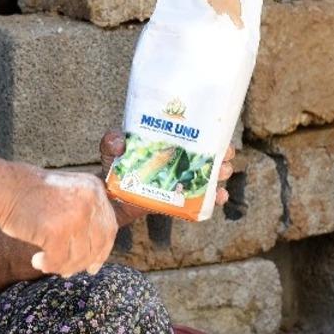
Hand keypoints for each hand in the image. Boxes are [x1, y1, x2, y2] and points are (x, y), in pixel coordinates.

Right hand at [0, 168, 117, 277]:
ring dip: (63, 266)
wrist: (6, 188)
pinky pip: (59, 260)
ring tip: (47, 264)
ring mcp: (74, 215)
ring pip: (79, 256)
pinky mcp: (56, 230)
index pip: (109, 227)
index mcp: (95, 189)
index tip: (93, 266)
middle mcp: (89, 200)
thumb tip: (97, 256)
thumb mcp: (69, 193)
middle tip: (68, 271)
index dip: (102, 251)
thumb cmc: (33, 195)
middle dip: (83, 263)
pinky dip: (49, 265)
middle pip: (98, 244)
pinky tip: (37, 261)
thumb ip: (87, 215)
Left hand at [99, 129, 236, 225]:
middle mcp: (178, 161)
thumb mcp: (110, 150)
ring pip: (208, 175)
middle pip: (208, 155)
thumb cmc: (112, 167)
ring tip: (222, 173)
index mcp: (168, 144)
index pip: (193, 135)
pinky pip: (201, 200)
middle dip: (221, 154)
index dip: (211, 133)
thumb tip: (118, 140)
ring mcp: (179, 180)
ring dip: (220, 174)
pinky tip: (220, 197)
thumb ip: (111, 142)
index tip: (221, 134)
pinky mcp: (178, 199)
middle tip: (224, 156)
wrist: (109, 198)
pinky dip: (213, 199)